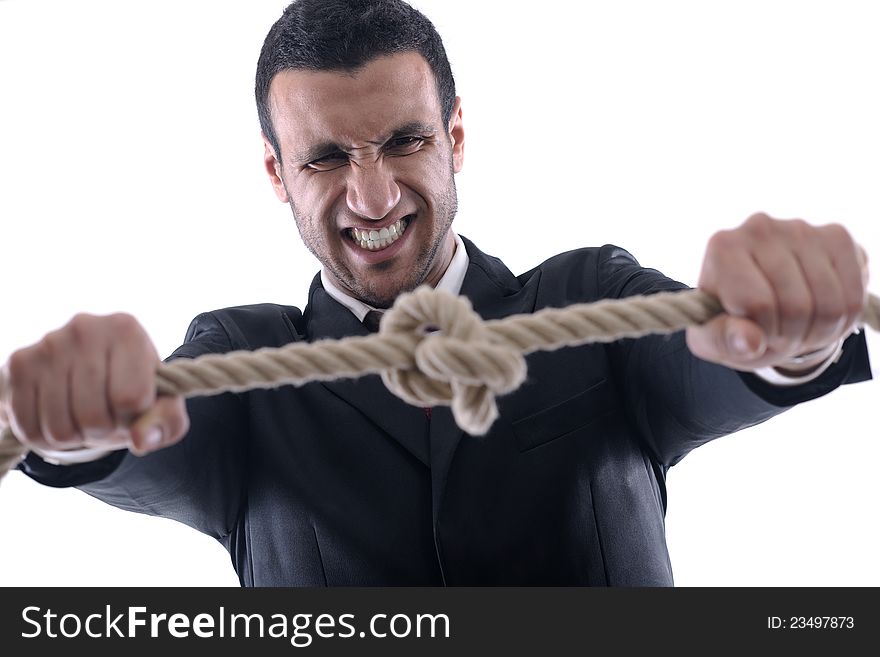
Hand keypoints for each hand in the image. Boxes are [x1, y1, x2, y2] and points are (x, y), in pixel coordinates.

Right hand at [0, 313, 188, 455]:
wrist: (91, 371)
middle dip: (104, 430)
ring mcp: (47, 344)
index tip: (133, 405)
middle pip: (94, 417)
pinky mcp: (18, 364)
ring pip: (59, 429)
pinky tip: (59, 416)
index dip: (134, 417)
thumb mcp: (163, 404)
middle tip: (107, 416)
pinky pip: (28, 428)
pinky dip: (45, 437)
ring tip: (84, 416)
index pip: (132, 398)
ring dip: (75, 437)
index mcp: (126, 330)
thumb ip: (167, 422)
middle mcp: (85, 327)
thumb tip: (141, 440)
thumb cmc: (133, 387)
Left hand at [686, 213, 868, 370]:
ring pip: (830, 304)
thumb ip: (723, 340)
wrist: (760, 299)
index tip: (752, 333)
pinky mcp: (836, 236)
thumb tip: (750, 342)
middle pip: (797, 306)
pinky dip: (842, 319)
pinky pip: (854, 295)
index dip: (761, 334)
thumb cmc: (729, 318)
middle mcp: (760, 227)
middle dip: (790, 336)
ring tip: (797, 327)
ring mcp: (801, 228)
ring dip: (818, 331)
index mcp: (723, 248)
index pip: (758, 305)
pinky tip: (820, 313)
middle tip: (778, 334)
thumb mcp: (711, 338)